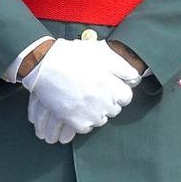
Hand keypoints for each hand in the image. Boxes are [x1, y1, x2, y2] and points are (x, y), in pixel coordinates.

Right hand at [22, 37, 140, 138]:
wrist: (44, 65)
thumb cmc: (73, 56)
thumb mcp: (102, 54)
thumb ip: (123, 67)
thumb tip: (137, 78)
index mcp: (112, 85)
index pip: (127, 96)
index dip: (118, 90)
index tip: (110, 86)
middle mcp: (103, 101)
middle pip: (115, 109)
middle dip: (108, 100)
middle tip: (94, 89)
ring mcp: (89, 113)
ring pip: (101, 119)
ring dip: (96, 111)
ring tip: (84, 97)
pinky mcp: (75, 121)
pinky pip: (86, 128)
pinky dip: (83, 120)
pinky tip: (77, 108)